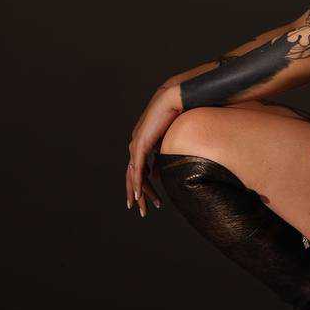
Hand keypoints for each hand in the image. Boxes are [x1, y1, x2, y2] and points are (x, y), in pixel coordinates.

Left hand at [126, 81, 181, 217]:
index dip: (143, 186)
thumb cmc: (177, 115)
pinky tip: (138, 194)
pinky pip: (138, 168)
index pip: (139, 171)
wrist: (175, 99)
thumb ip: (163, 158)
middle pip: (132, 176)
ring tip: (141, 206)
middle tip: (140, 210)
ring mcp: (136, 145)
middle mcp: (136, 145)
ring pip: (133, 175)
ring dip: (137, 192)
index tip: (148, 200)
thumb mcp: (170, 142)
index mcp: (142, 145)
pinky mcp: (141, 144)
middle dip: (136, 195)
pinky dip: (138, 182)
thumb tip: (159, 175)